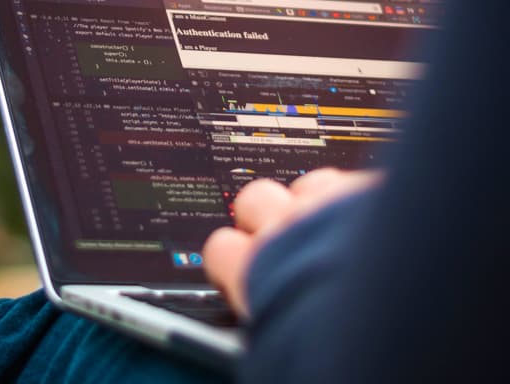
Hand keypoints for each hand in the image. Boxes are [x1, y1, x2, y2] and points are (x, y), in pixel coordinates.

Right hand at [203, 168, 383, 317]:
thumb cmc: (342, 332)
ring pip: (305, 183)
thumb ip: (264, 303)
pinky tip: (369, 217)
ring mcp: (326, 204)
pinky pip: (350, 180)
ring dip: (314, 201)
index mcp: (254, 270)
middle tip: (285, 237)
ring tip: (333, 226)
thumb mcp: (284, 328)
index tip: (243, 264)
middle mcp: (284, 228)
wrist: (411, 304)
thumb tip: (261, 311)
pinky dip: (356, 196)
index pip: (219, 248)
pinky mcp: (368, 188)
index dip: (231, 256)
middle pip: (253, 199)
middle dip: (266, 214)